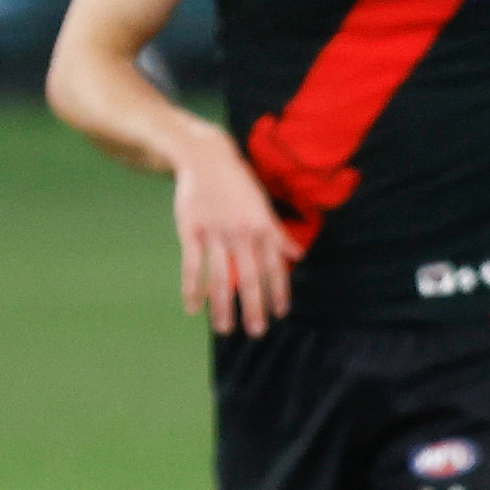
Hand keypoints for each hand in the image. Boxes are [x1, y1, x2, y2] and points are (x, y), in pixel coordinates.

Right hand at [173, 139, 292, 335]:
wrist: (204, 158)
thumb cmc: (238, 182)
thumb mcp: (264, 205)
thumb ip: (278, 233)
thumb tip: (298, 257)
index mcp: (262, 227)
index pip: (274, 267)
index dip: (279, 291)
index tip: (281, 313)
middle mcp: (242, 233)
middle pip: (250, 277)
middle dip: (254, 306)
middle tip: (257, 331)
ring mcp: (215, 233)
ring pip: (221, 276)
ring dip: (223, 305)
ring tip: (225, 328)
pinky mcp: (191, 230)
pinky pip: (192, 265)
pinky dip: (192, 288)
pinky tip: (193, 307)